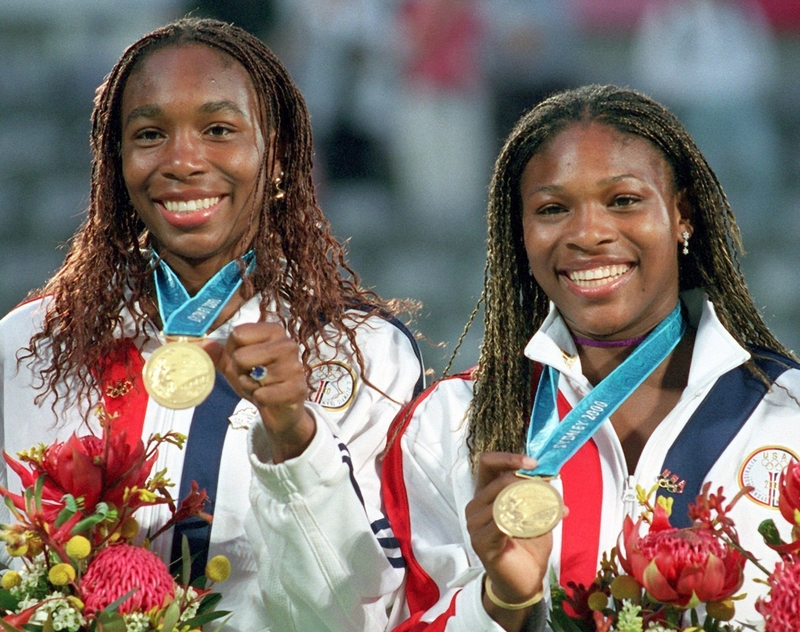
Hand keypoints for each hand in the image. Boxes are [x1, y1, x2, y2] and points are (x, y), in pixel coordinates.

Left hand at [201, 322, 315, 461]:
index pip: (238, 335)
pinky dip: (259, 399)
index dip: (233, 352)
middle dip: (241, 371)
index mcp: (273, 330)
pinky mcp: (297, 388)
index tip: (245, 359)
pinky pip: (263, 394)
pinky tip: (269, 397)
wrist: (279, 406)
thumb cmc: (257, 378)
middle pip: (241, 356)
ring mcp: (294, 366)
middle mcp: (287, 344)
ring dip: (250, 387)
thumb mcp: (235, 363)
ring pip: (251, 377)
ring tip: (261, 386)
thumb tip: (194, 343)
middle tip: (253, 376)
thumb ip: (215, 352)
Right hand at [466, 452, 554, 629]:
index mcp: (486, 494)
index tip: (534, 463)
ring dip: (527, 502)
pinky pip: (501, 524)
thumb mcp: (537, 515)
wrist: (523, 582)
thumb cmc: (527, 545)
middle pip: (497, 481)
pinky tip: (533, 529)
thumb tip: (554, 478)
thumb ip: (540, 496)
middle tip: (548, 487)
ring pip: (500, 501)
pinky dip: (521, 523)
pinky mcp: (481, 542)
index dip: (509, 458)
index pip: (488, 464)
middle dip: (525, 481)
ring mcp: (475, 525)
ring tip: (547, 510)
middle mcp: (476, 506)